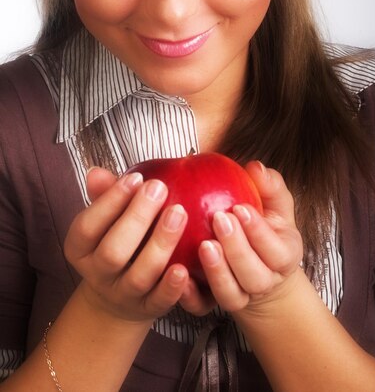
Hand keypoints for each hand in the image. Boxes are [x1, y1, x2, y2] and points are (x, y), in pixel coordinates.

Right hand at [64, 167, 189, 323]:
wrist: (118, 298)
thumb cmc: (116, 242)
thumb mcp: (106, 221)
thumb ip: (105, 196)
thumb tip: (96, 172)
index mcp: (80, 249)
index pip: (87, 226)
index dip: (110, 202)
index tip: (136, 178)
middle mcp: (98, 274)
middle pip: (113, 252)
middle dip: (136, 218)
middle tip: (159, 188)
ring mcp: (123, 295)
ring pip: (139, 276)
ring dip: (160, 244)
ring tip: (179, 213)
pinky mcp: (148, 309)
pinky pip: (159, 301)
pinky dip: (172, 286)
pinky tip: (185, 266)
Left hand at [189, 161, 302, 315]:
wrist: (259, 267)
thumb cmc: (265, 227)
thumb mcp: (274, 205)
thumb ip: (270, 186)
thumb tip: (255, 167)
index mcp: (284, 257)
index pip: (277, 251)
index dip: (259, 232)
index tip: (240, 208)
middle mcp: (264, 281)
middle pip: (254, 275)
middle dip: (237, 248)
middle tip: (219, 219)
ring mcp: (241, 297)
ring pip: (231, 294)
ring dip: (217, 272)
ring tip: (203, 245)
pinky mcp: (214, 304)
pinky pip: (203, 307)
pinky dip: (191, 295)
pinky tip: (179, 273)